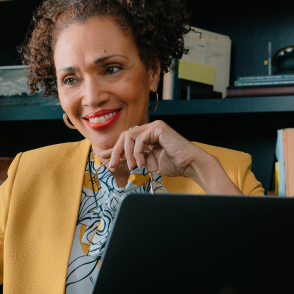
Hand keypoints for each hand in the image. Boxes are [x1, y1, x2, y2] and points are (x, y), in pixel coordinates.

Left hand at [95, 120, 241, 194]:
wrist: (190, 164)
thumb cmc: (175, 165)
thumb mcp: (149, 164)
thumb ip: (136, 159)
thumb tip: (119, 159)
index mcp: (148, 136)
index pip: (127, 140)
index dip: (114, 149)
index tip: (103, 156)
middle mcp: (150, 129)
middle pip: (125, 136)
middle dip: (116, 151)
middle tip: (113, 165)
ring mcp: (154, 127)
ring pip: (129, 136)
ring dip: (127, 153)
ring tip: (131, 166)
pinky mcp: (158, 128)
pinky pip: (139, 139)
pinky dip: (137, 152)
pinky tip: (141, 162)